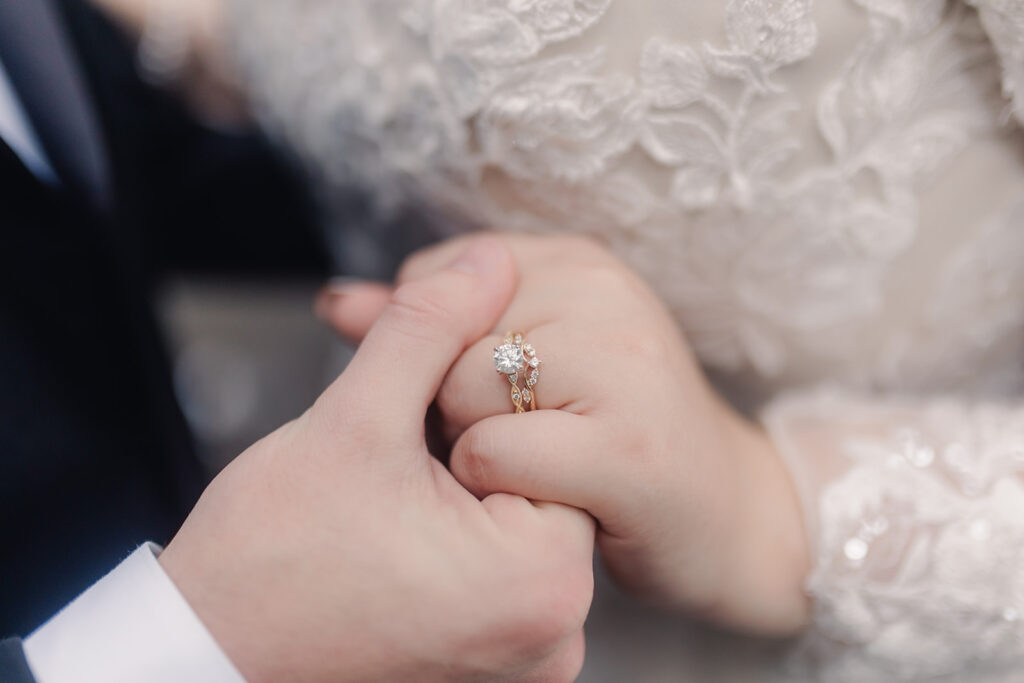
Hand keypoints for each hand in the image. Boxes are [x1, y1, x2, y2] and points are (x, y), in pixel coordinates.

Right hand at [160, 239, 595, 682]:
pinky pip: (496, 573)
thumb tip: (488, 263)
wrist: (209, 656)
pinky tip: (399, 532)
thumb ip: (429, 327)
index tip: (416, 418)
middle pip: (535, 484)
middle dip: (469, 448)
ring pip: (513, 524)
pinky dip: (457, 538)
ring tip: (389, 500)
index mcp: (543, 578)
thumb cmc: (267, 563)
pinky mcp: (492, 668)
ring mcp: (526, 659)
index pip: (551, 441)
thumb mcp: (355, 420)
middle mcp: (553, 633)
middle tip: (397, 458)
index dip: (481, 405)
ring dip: (460, 491)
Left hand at [320, 234, 809, 635]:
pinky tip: (551, 495)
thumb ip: (429, 328)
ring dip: (472, 447)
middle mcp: (603, 293)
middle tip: (527, 435)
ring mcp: (620, 364)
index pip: (438, 278)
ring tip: (540, 464)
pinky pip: (493, 454)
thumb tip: (336, 300)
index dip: (440, 350)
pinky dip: (498, 487)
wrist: (731, 513)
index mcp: (579, 260)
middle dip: (453, 403)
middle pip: (442, 338)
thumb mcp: (527, 361)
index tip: (500, 392)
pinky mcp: (624, 448)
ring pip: (458, 392)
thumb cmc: (613, 437)